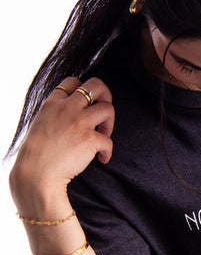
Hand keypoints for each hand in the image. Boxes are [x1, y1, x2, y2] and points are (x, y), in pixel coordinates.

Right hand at [10, 77, 114, 214]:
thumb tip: (75, 112)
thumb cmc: (38, 154)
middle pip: (96, 85)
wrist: (36, 174)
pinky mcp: (90, 139)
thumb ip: (57, 114)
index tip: (87, 105)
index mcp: (53, 103)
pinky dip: (108, 151)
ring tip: (104, 135)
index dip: (84, 90)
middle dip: (107, 95)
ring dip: (110, 123)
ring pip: (108, 108)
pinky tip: (102, 158)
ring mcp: (80, 122)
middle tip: (105, 112)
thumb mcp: (42, 123)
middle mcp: (67, 108)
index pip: (73, 81)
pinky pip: (109, 141)